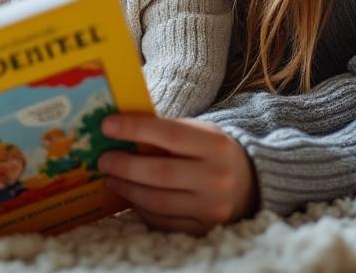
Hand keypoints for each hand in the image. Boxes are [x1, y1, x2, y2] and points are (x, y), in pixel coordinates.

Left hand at [97, 114, 257, 233]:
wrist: (251, 184)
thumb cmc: (214, 152)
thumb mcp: (200, 132)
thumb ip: (166, 131)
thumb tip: (120, 129)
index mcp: (215, 145)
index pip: (169, 134)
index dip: (134, 129)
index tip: (107, 126)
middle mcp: (216, 178)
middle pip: (160, 173)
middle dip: (125, 165)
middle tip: (104, 159)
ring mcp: (211, 207)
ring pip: (157, 201)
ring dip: (128, 189)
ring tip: (111, 178)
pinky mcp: (204, 229)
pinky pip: (163, 222)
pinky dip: (141, 209)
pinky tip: (130, 196)